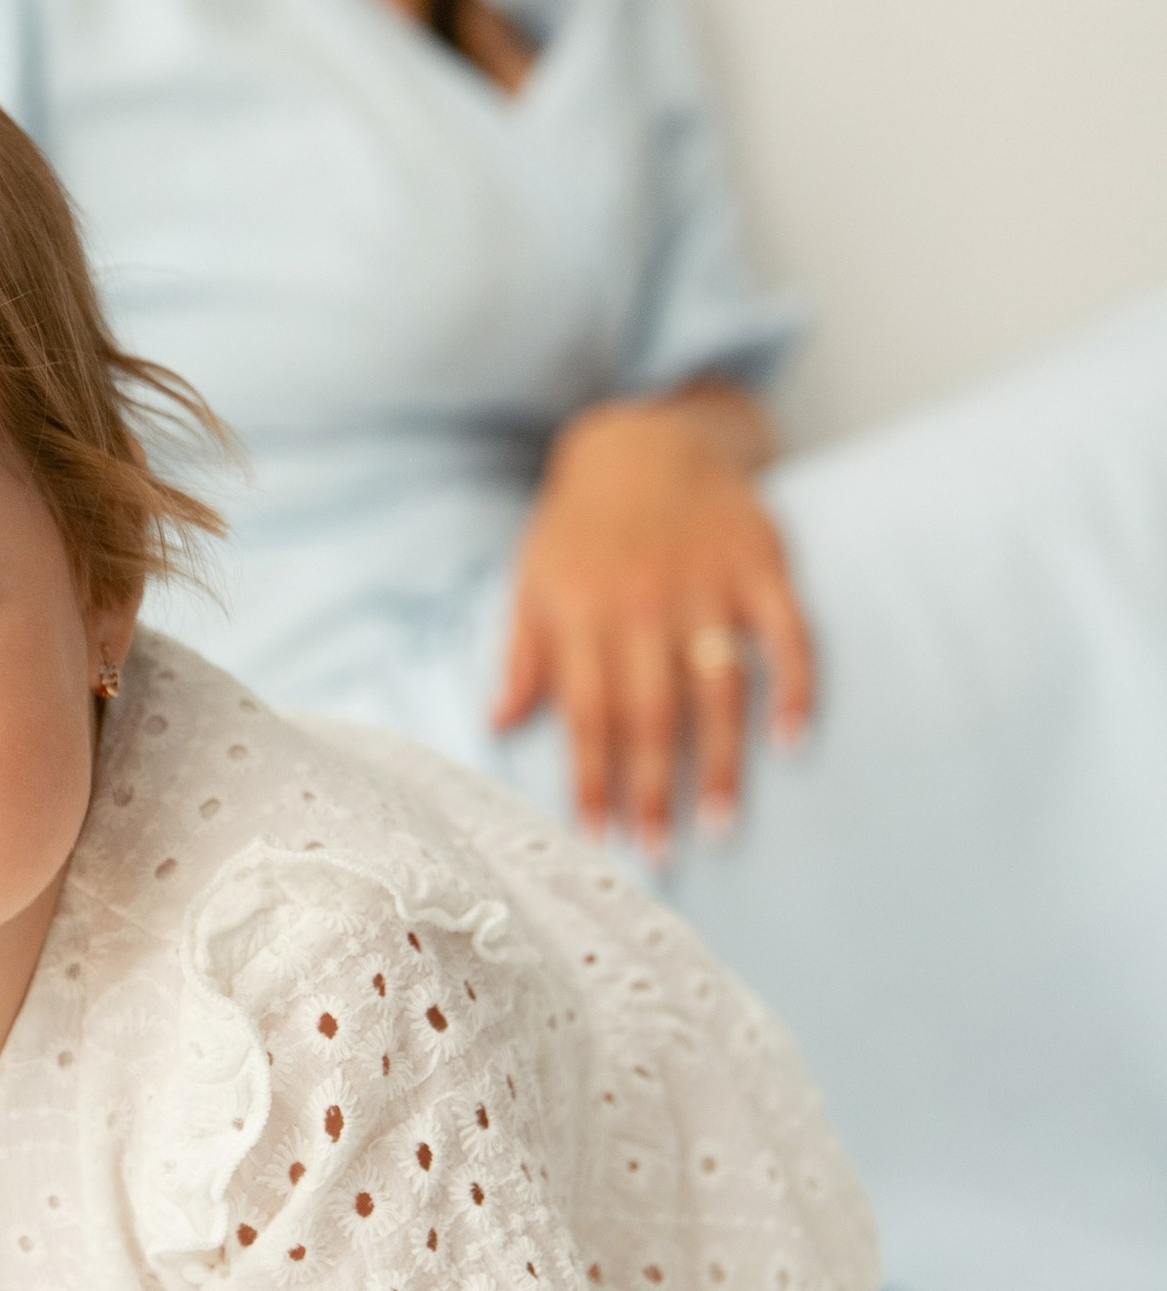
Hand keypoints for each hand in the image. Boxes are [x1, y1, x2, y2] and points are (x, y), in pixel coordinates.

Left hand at [493, 388, 813, 849]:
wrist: (646, 436)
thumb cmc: (582, 524)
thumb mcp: (533, 578)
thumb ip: (521, 653)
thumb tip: (497, 725)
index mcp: (581, 611)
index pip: (586, 712)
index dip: (591, 778)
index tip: (599, 837)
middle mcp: (643, 603)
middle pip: (650, 712)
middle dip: (652, 789)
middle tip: (660, 855)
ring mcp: (708, 582)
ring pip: (717, 686)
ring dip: (719, 760)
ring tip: (718, 824)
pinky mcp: (763, 562)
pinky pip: (787, 633)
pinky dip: (794, 686)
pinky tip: (791, 740)